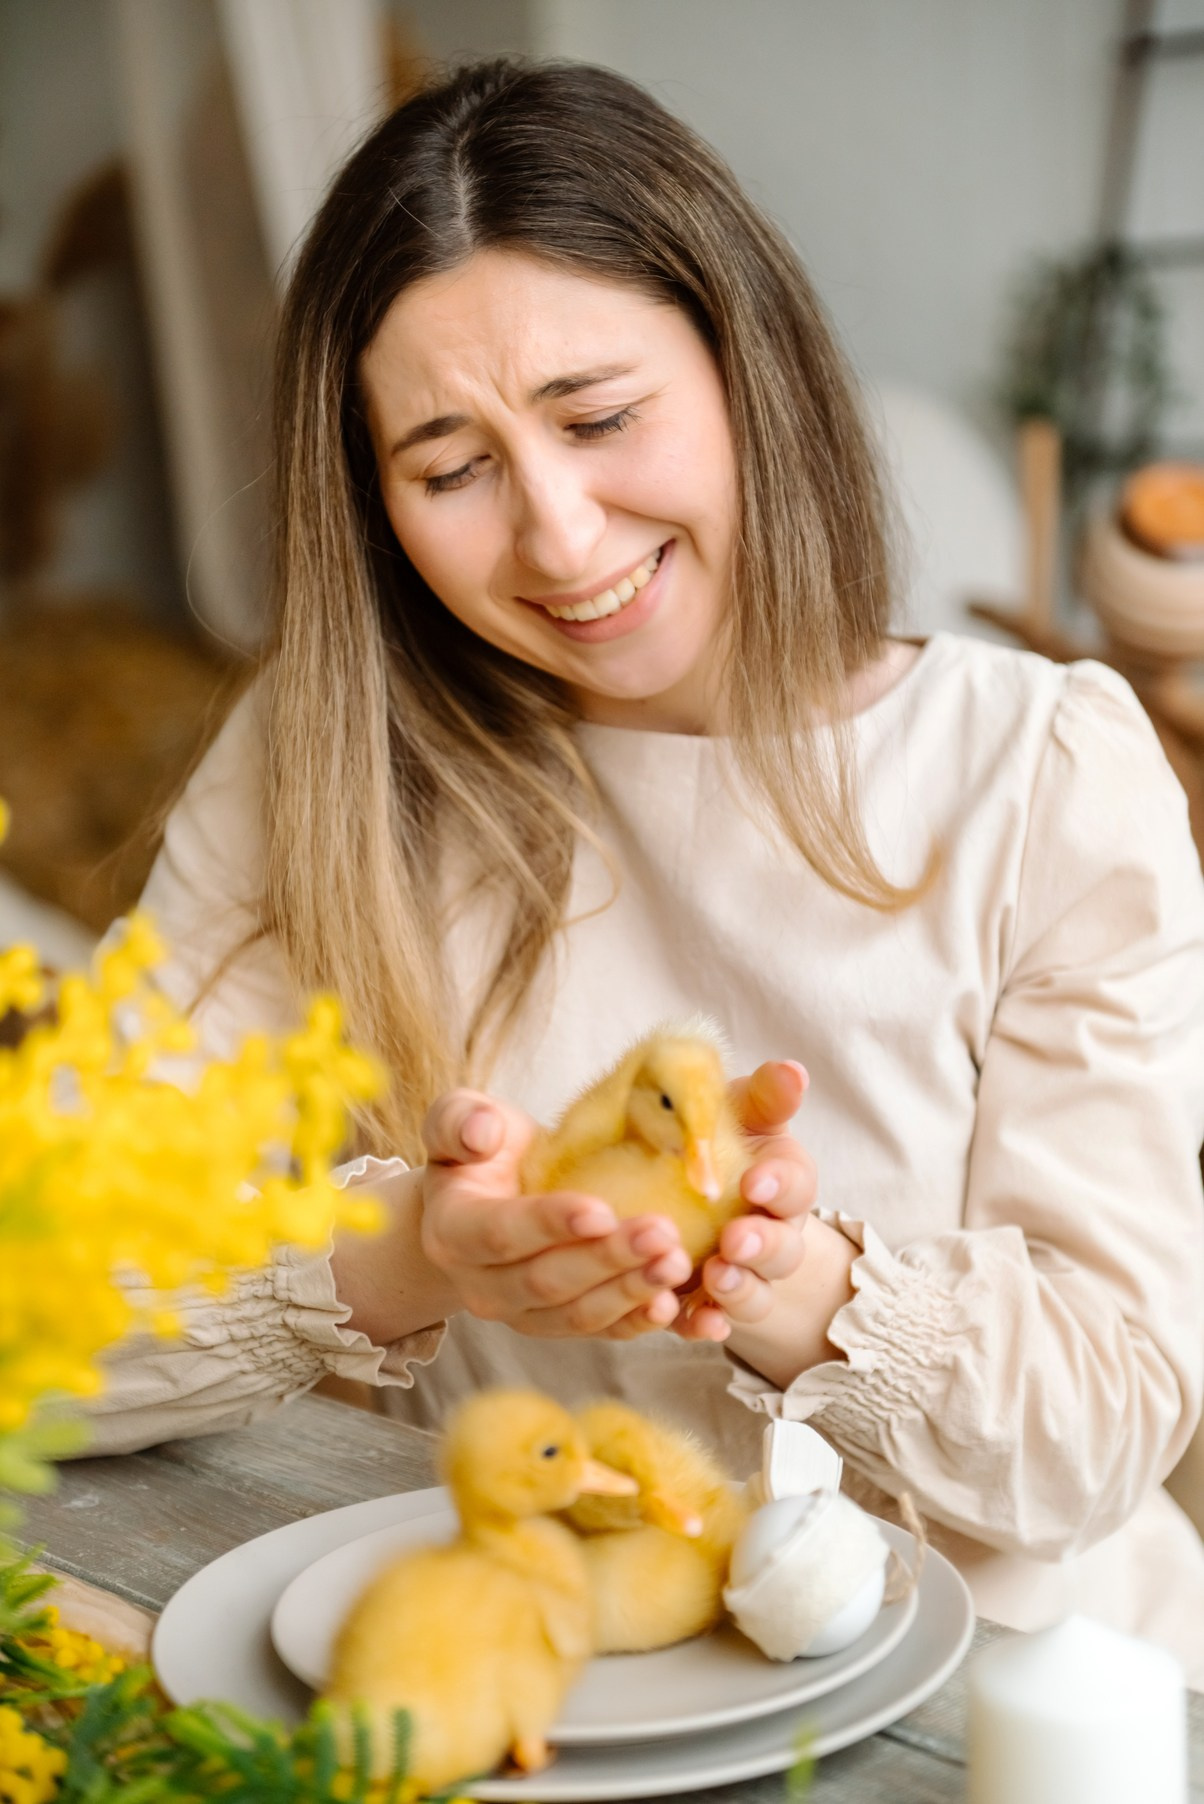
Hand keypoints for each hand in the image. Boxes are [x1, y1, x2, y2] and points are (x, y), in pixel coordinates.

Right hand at [420, 1089, 693, 1339]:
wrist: (484, 1201)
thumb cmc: (481, 1151)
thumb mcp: (458, 1119)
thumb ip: (459, 1119)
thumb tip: (480, 1134)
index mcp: (452, 1232)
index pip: (501, 1233)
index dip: (550, 1224)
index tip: (603, 1210)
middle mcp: (481, 1286)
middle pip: (546, 1282)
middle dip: (608, 1259)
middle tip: (663, 1233)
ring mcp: (521, 1315)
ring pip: (577, 1315)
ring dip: (631, 1292)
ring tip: (678, 1264)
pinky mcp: (559, 1326)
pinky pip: (600, 1334)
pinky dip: (637, 1324)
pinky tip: (672, 1307)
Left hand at [675, 1059, 816, 1343]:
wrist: (686, 1194)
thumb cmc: (718, 1142)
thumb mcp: (738, 1112)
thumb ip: (763, 1096)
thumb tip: (793, 1070)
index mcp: (781, 1181)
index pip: (795, 1183)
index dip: (779, 1184)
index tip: (755, 1180)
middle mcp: (772, 1234)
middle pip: (781, 1248)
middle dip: (762, 1245)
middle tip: (734, 1241)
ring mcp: (743, 1275)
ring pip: (754, 1292)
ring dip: (738, 1289)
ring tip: (715, 1279)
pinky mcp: (708, 1306)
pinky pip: (712, 1323)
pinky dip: (706, 1326)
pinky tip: (694, 1324)